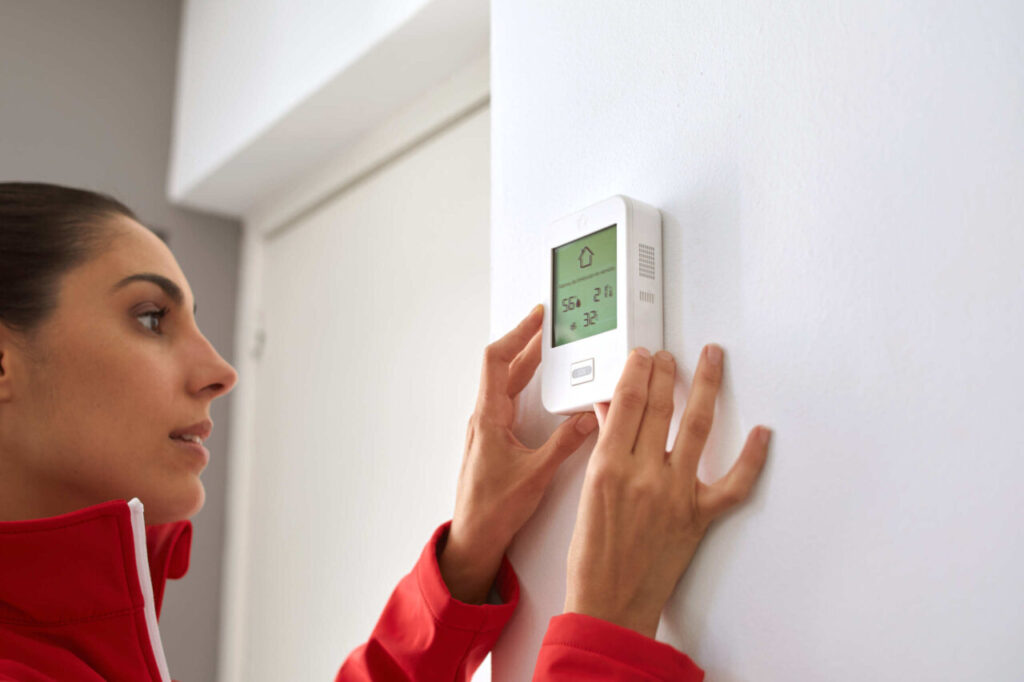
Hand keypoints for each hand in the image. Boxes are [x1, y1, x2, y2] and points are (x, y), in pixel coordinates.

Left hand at [439, 303, 597, 603]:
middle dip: (527, 343)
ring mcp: (488, 427)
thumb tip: (586, 418)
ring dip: (527, 362)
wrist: (474, 537)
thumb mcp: (537, 474)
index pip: (498, 361)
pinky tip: (541, 386)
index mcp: (489, 417)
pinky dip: (527, 384)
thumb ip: (565, 444)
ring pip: (507, 383)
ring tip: (548, 347)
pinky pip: (510, 400)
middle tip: (548, 324)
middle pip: (504, 367)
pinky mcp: (494, 439)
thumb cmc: (493, 509)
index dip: (517, 334)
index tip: (536, 318)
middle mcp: (485, 418)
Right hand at [564, 344, 770, 636]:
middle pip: (660, 405)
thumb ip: (603, 448)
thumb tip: (609, 413)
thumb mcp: (588, 492)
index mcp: (608, 466)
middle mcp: (643, 474)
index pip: (627, 401)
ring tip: (712, 361)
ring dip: (706, 387)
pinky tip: (761, 433)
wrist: (610, 602)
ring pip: (696, 427)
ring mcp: (675, 494)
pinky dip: (751, 458)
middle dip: (667, 371)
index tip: (643, 356)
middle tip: (671, 355)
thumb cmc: (592, 555)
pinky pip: (733, 483)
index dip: (638, 371)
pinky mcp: (698, 516)